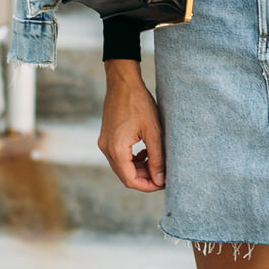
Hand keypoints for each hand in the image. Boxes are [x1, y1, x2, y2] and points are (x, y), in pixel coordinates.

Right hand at [98, 59, 164, 190]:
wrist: (123, 82)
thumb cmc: (138, 103)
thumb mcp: (153, 131)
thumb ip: (157, 157)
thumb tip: (160, 179)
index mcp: (117, 149)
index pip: (130, 180)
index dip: (147, 186)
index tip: (163, 184)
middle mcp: (107, 148)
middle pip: (125, 175)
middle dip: (145, 178)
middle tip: (163, 175)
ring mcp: (105, 142)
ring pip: (123, 166)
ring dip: (139, 169)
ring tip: (157, 162)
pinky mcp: (107, 137)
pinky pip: (120, 155)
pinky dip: (133, 159)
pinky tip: (146, 152)